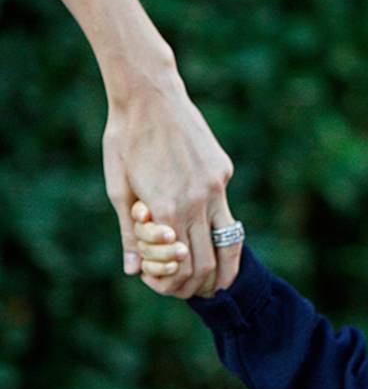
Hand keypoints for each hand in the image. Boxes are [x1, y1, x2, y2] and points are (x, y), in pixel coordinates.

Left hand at [104, 73, 240, 295]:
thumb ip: (130, 232)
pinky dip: (217, 228)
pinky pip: (224, 207)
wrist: (150, 95)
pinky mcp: (222, 171)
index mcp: (167, 208)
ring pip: (230, 240)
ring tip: (219, 283)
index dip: (176, 284)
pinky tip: (207, 233)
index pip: (182, 264)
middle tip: (193, 293)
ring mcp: (216, 185)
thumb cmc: (125, 139)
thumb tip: (133, 271)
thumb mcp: (117, 188)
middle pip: (209, 260)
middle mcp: (199, 200)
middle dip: (200, 285)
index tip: (167, 290)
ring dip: (225, 268)